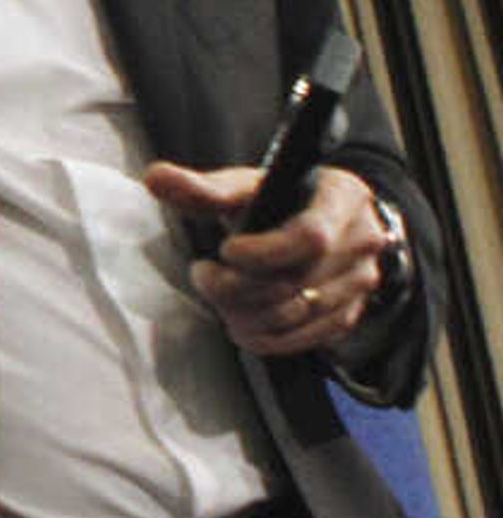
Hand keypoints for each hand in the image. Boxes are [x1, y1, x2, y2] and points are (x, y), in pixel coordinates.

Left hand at [142, 159, 389, 358]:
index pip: (310, 236)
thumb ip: (203, 188)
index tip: (225, 252)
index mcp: (342, 198)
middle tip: (204, 276)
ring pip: (299, 313)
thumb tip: (155, 178)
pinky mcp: (350, 314)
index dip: (263, 253)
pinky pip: (307, 338)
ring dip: (246, 314)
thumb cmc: (281, 201)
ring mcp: (362, 281)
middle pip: (297, 280)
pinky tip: (238, 324)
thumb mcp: (247, 187)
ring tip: (216, 298)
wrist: (326, 224)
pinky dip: (266, 338)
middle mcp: (363, 241)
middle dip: (239, 286)